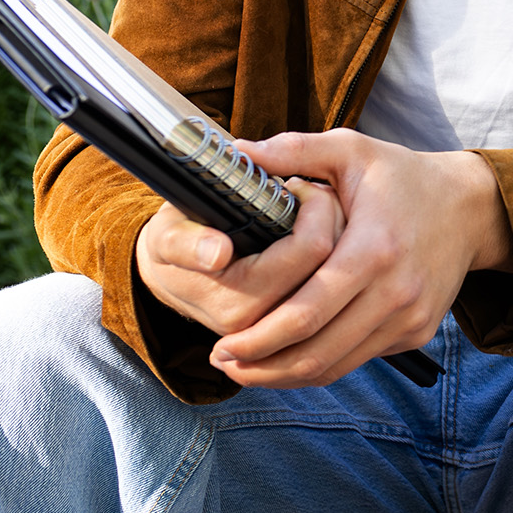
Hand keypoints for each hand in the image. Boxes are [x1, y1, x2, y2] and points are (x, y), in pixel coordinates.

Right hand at [136, 176, 344, 337]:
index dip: (314, 205)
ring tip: (313, 209)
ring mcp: (287, 328)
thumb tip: (217, 253)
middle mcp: (267, 325)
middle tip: (310, 191)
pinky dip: (340, 251)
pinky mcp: (301, 323)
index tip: (295, 183)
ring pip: (345, 271)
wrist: (173, 275)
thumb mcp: (168, 235)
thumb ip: (185, 243)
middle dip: (332, 215)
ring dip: (340, 232)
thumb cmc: (176, 242)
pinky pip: (341, 282)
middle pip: (336, 260)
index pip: (310, 247)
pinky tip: (320, 231)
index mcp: (237, 303)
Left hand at [202, 130, 512, 389]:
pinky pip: (359, 359)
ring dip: (286, 374)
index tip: (221, 345)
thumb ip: (293, 150)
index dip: (260, 339)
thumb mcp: (351, 150)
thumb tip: (234, 150)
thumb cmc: (402, 176)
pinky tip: (291, 352)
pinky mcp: (417, 332)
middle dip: (262, 366)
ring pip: (336, 366)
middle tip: (223, 360)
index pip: (307, 312)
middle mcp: (397, 291)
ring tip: (247, 366)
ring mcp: (410, 317)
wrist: (469, 207)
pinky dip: (321, 363)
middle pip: (317, 352)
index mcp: (374, 248)